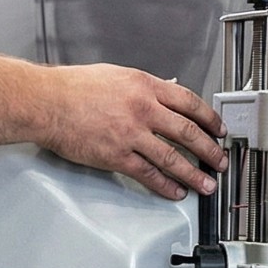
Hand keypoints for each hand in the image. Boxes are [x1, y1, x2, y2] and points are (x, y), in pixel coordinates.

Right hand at [32, 65, 227, 198]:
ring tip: (206, 184)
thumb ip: (141, 88)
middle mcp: (143, 109)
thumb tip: (161, 96)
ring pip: (173, 158)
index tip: (217, 129)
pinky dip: (165, 186)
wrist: (47, 102)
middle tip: (220, 160)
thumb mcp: (115, 76)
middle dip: (210, 150)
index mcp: (144, 86)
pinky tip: (175, 191)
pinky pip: (148, 174)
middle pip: (188, 132)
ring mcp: (131, 134)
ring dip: (194, 174)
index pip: (189, 102)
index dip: (209, 118)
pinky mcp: (117, 156)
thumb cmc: (72, 88)